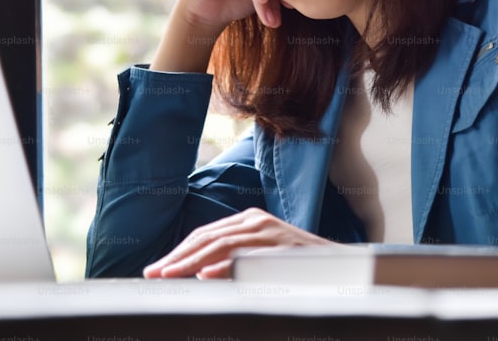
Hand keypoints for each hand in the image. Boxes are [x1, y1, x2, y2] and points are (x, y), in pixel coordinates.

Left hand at [142, 208, 334, 279]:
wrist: (344, 267)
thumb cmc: (298, 268)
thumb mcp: (261, 261)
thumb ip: (234, 262)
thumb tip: (201, 273)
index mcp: (248, 222)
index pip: (204, 235)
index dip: (178, 253)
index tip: (156, 271)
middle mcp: (255, 221)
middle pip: (206, 237)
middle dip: (176, 258)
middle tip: (153, 274)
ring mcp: (268, 232)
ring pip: (219, 244)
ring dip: (190, 262)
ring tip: (169, 275)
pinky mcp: (280, 247)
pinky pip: (247, 256)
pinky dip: (225, 265)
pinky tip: (206, 273)